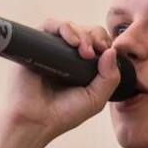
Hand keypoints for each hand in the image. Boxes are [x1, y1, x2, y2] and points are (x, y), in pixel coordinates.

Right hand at [0, 18, 120, 146]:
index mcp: (82, 67)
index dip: (105, 42)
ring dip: (82, 33)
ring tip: (85, 50)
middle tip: (97, 49)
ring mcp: (51, 50)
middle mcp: (67, 56)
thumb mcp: (96, 99)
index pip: (97, 44)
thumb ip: (109, 78)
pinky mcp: (35, 46)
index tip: (107, 51)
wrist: (36, 121)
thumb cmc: (63, 114)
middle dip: (96, 36)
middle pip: (86, 32)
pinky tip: (72, 41)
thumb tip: (111, 51)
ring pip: (69, 27)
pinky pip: (49, 26)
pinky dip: (63, 28)